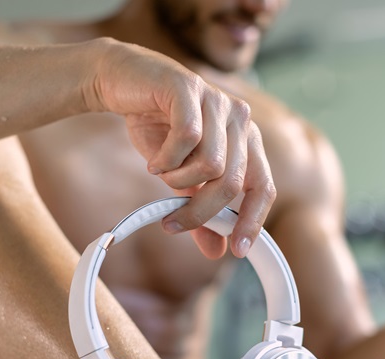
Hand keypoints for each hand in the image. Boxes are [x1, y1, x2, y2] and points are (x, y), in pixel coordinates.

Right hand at [85, 39, 275, 258]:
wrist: (120, 82)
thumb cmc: (156, 128)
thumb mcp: (180, 178)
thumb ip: (200, 209)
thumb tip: (216, 250)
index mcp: (246, 140)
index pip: (263, 187)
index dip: (252, 220)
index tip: (236, 249)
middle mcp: (239, 119)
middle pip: (233, 183)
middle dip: (201, 211)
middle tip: (172, 223)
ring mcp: (217, 101)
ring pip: (211, 164)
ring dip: (179, 180)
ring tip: (162, 174)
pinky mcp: (190, 88)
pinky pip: (187, 138)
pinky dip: (166, 160)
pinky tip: (154, 162)